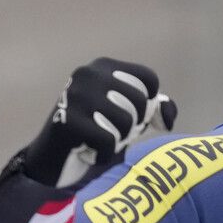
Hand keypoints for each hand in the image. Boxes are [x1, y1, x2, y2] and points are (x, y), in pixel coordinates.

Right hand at [23, 58, 176, 188]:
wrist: (55, 156)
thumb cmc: (98, 132)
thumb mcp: (130, 115)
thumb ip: (154, 109)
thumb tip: (168, 119)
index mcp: (104, 66)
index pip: (149, 79)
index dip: (149, 104)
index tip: (133, 115)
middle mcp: (89, 74)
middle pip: (140, 102)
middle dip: (132, 125)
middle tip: (110, 130)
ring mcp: (76, 96)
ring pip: (125, 123)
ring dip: (117, 140)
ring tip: (98, 138)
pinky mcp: (68, 120)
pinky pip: (107, 141)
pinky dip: (103, 154)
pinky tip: (89, 150)